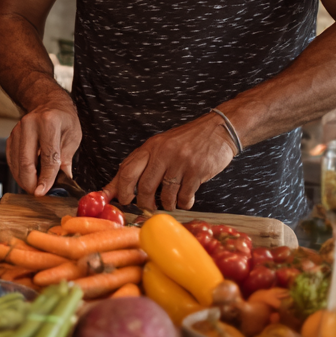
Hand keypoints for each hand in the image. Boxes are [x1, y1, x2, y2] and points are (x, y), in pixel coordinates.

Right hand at [6, 87, 81, 196]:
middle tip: (37, 194)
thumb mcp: (72, 137)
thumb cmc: (63, 120)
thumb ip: (67, 160)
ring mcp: (17, 130)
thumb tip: (64, 182)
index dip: (46, 177)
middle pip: (27, 161)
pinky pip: (11, 159)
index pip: (48, 156)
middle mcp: (29, 125)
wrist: (48, 104)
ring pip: (17, 163)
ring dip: (23, 179)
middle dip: (31, 182)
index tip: (44, 192)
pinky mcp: (11, 137)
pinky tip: (25, 178)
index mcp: (49, 122)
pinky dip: (17, 172)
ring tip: (33, 188)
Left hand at [101, 113, 236, 211]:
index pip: (128, 170)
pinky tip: (185, 199)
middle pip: (145, 187)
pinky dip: (183, 203)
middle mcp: (163, 153)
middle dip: (144, 203)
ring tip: (170, 202)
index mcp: (151, 146)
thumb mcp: (160, 145)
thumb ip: (141, 163)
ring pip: (166, 195)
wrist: (218, 130)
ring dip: (167, 204)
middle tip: (147, 207)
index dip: (120, 189)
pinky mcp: (197, 171)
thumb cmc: (186, 140)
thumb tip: (117, 186)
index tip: (121, 201)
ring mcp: (180, 162)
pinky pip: (184, 196)